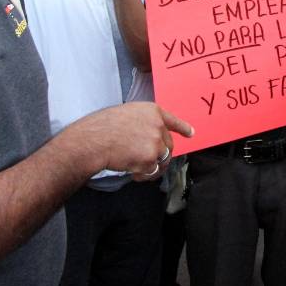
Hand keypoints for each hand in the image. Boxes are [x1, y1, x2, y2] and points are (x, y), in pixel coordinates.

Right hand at [75, 102, 192, 179]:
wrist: (94, 140)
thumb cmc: (102, 127)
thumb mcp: (127, 114)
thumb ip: (143, 123)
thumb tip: (149, 137)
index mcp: (152, 111)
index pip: (172, 120)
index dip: (183, 128)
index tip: (191, 133)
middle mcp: (158, 125)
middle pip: (168, 145)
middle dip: (159, 155)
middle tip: (145, 161)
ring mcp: (156, 142)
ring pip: (163, 159)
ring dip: (152, 166)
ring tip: (135, 166)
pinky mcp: (151, 158)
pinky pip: (152, 170)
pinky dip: (143, 174)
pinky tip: (131, 170)